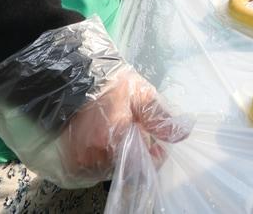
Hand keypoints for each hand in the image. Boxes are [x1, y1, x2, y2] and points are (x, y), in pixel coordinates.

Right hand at [58, 68, 187, 184]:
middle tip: (138, 135)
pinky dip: (102, 161)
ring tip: (121, 136)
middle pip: (125, 170)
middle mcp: (95, 156)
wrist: (76, 80)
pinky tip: (105, 142)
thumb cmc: (111, 86)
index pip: (140, 169)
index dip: (153, 160)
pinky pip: (92, 172)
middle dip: (137, 156)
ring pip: (109, 172)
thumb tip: (182, 134)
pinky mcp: (70, 163)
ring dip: (119, 159)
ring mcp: (79, 162)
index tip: (157, 147)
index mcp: (114, 139)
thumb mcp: (141, 95)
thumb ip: (160, 117)